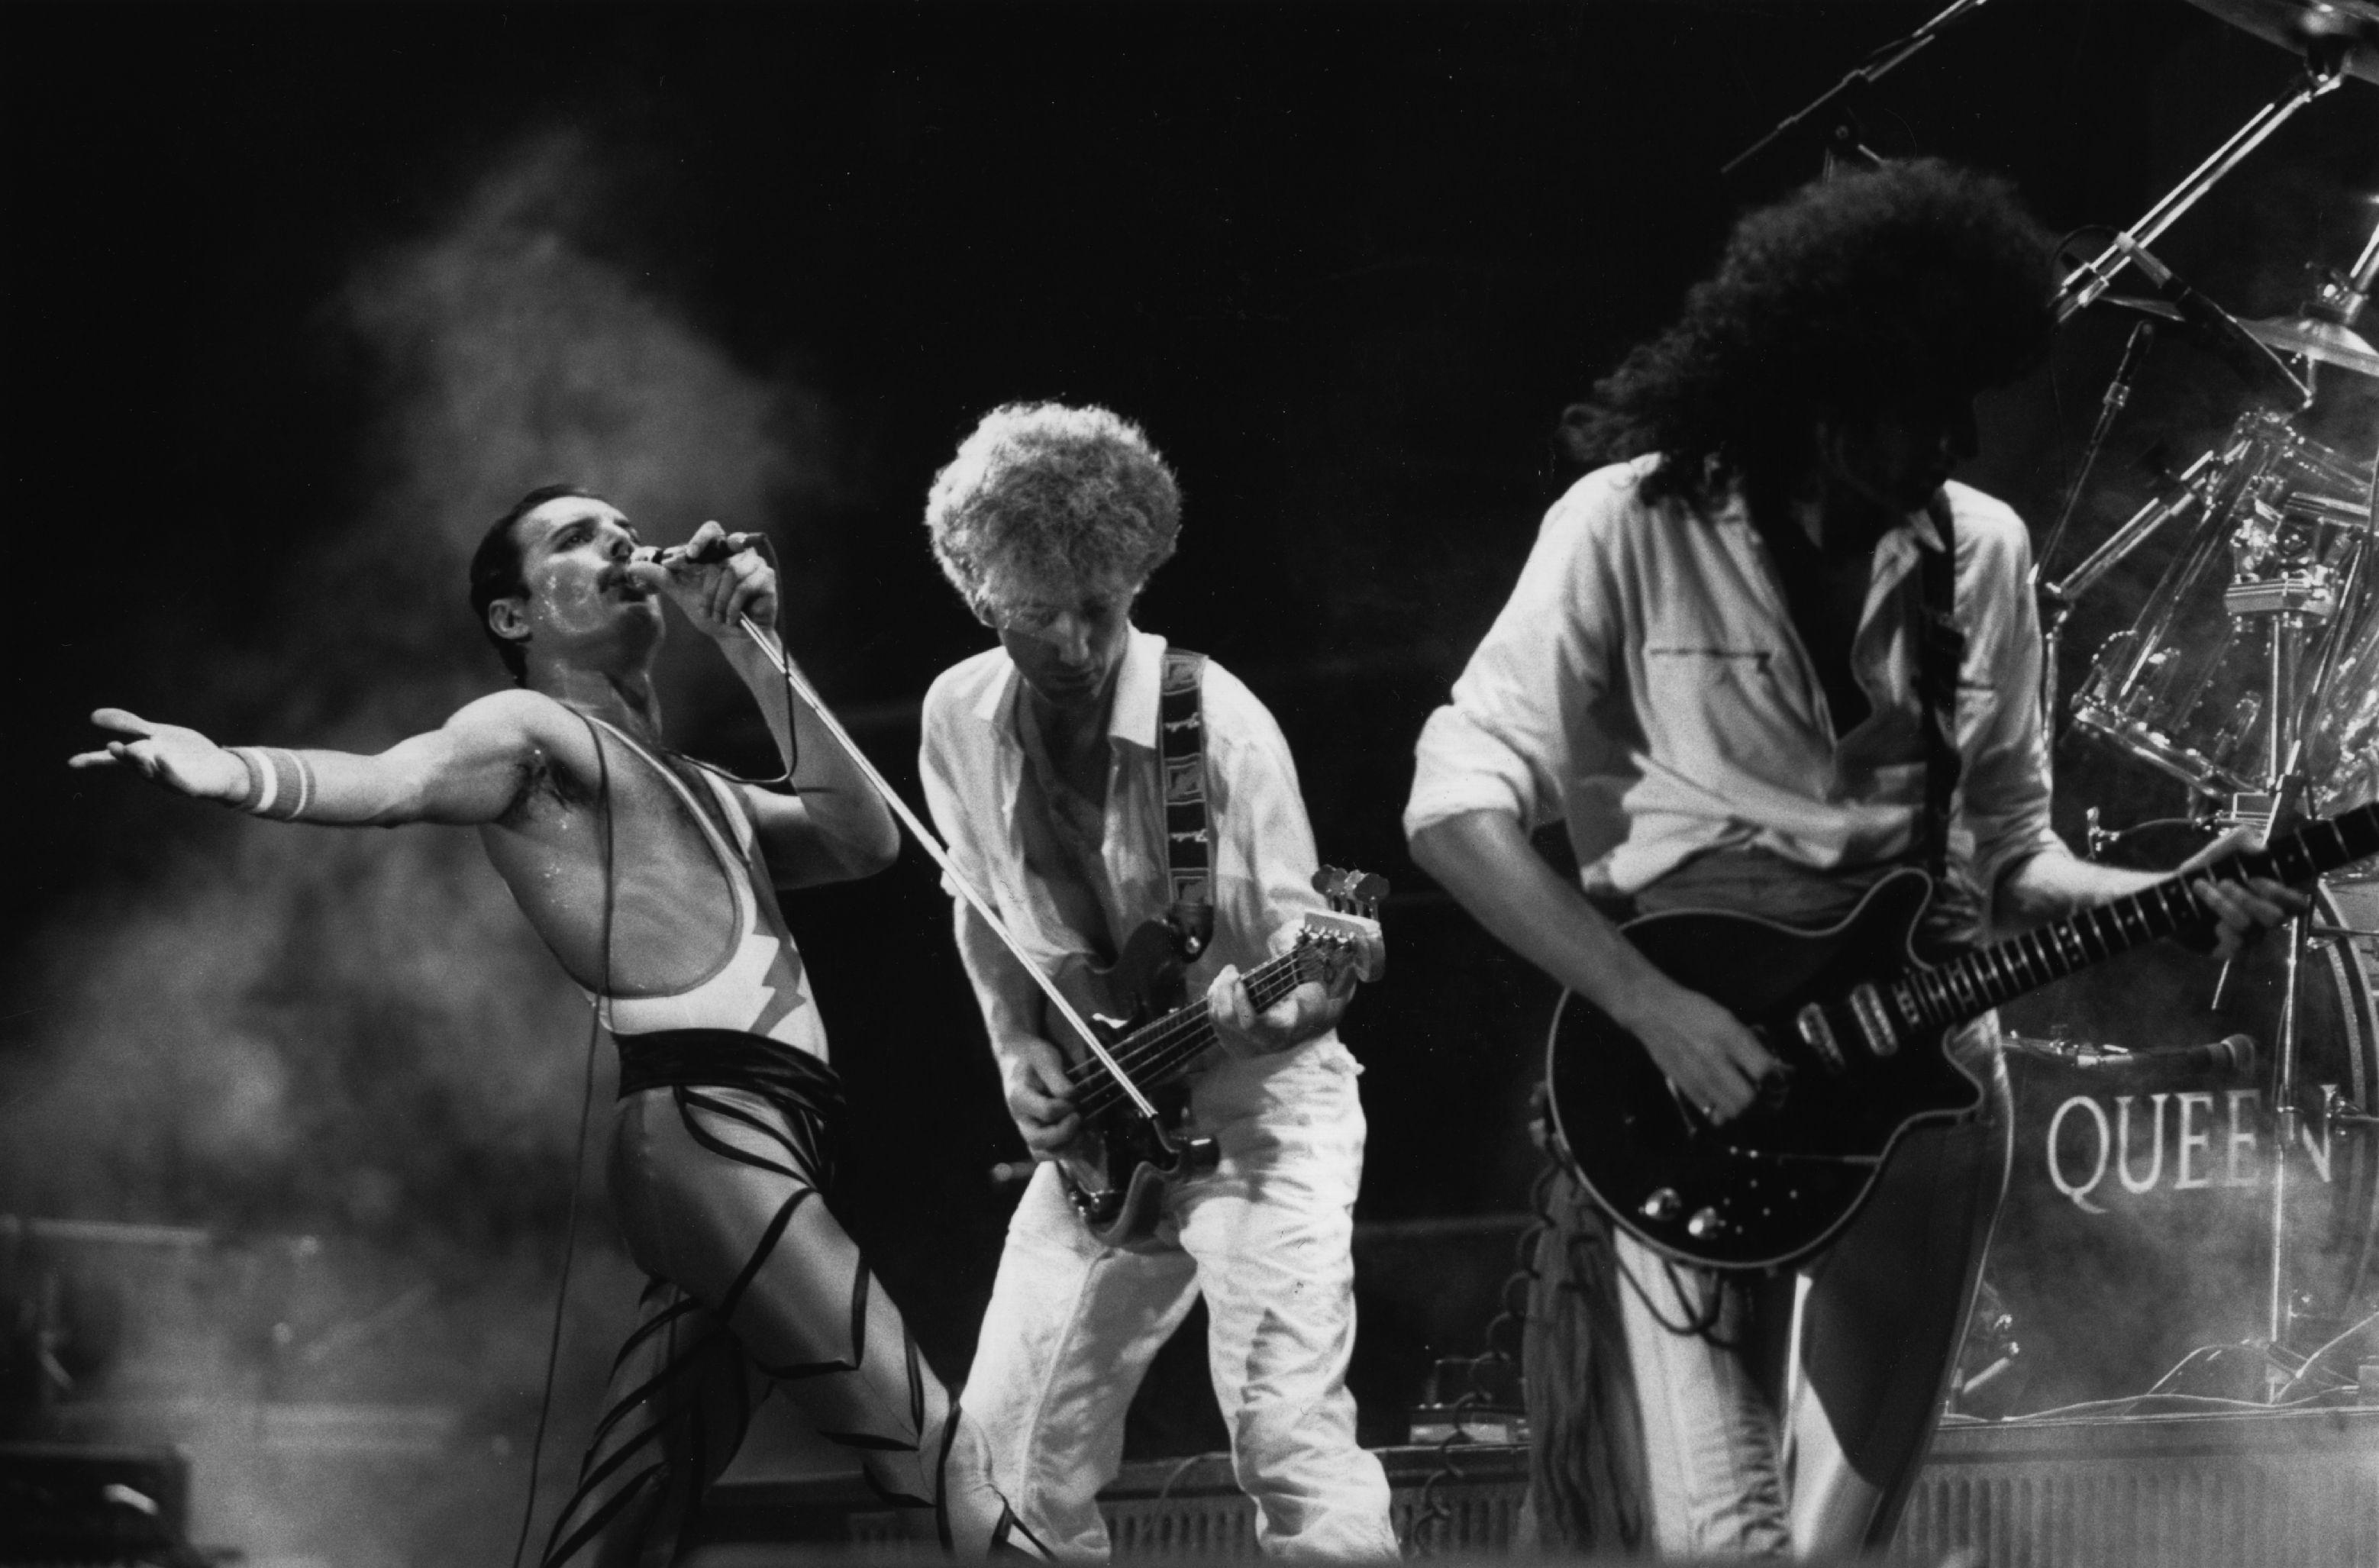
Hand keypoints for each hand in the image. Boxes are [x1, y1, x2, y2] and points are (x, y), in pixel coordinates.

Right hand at [70, 709, 249, 801]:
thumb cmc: (185, 752)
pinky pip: (175, 779)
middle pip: (132, 764)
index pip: (113, 761)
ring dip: (142, 763)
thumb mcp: (155, 734)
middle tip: (113, 746)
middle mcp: (151, 770)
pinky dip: (167, 769)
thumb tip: (93, 715)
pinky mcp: (188, 785)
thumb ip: (129, 725)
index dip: (93, 761)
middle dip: (123, 756)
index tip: (72, 763)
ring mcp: (169, 779)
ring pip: (151, 773)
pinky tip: (160, 757)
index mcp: (141, 758)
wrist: (220, 768)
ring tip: (134, 750)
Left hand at [626, 520, 775, 640]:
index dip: (698, 541)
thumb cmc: (712, 615)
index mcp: (719, 552)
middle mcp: (739, 553)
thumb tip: (632, 566)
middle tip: (703, 607)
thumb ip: (661, 577)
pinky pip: (744, 586)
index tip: (685, 558)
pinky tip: (732, 617)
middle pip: (720, 553)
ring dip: (720, 601)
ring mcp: (755, 564)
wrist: (734, 637)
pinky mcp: (767, 577)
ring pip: (730, 572)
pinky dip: (733, 606)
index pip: (711, 530)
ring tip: (720, 616)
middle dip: (708, 586)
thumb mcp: (682, 594)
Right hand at [1003, 1037, 1081, 1158]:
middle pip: (1038, 1140)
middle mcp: (1020, 1117)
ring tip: (1084, 1133)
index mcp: (1019, 1096)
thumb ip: (1058, 1079)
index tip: (1075, 1096)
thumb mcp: (1045, 1058)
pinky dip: (1065, 1151)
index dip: (1066, 1107)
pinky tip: (1081, 1137)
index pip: (1046, 1111)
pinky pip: (1046, 1153)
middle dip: (1065, 1134)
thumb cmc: (1032, 1057)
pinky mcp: (1036, 1133)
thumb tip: (1072, 1098)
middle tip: (1079, 1118)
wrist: (1017, 1058)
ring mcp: (1026, 1128)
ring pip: (1041, 1153)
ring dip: (1066, 1148)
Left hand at [1208, 924, 1382, 1057]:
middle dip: (1224, 990)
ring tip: (1228, 974)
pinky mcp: (1233, 1043)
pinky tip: (1223, 986)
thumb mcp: (1319, 987)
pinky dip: (1214, 1000)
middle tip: (1231, 970)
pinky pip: (1214, 1021)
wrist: (1309, 1025)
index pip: (1249, 1024)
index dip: (1239, 1003)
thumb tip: (1310, 951)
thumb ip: (1314, 972)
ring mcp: (1247, 1045)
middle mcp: (1262, 1042)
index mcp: (1281, 1030)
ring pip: (1218, 1019)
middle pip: (1228, 1020)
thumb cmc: (1314, 1001)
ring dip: (1218, 992)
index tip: (1240, 980)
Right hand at [1614, 976, 1779, 1124]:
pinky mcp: (1686, 1089)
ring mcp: (1699, 1079)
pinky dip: (1727, 1113)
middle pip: (1750, 1101)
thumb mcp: (1728, 1018)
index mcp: (1729, 1037)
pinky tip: (1729, 1101)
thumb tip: (1774, 1069)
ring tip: (1753, 1101)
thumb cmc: (1695, 1010)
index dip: (1779, 1080)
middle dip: (1767, 1102)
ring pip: (1733, 1112)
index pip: (1765, 1072)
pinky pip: (1714, 1115)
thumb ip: (1751, 1044)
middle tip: (1771, 1095)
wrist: (1654, 1013)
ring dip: (1749, 1112)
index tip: (1782, 1078)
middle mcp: (1715, 1061)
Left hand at [2176, 825, 2310, 962]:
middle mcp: (2265, 919)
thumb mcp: (2223, 847)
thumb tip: (2261, 849)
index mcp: (2273, 896)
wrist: (2171, 891)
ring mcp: (2249, 937)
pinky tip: (2204, 913)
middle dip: (2246, 897)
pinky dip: (2218, 924)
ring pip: (2249, 926)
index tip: (2254, 878)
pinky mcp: (2229, 951)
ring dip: (2222, 903)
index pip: (2298, 903)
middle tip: (2224, 882)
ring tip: (2202, 887)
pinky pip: (2235, 945)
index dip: (2281, 893)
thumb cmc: (2206, 869)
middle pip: (2276, 918)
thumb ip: (2243, 839)